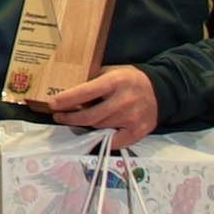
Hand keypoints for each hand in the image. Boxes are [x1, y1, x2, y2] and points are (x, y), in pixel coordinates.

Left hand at [34, 64, 159, 147]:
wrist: (161, 91)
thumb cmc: (129, 80)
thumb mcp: (110, 71)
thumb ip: (92, 80)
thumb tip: (65, 89)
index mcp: (115, 82)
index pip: (85, 92)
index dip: (66, 100)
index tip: (51, 104)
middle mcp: (124, 101)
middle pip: (89, 116)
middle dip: (69, 118)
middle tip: (59, 116)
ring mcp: (132, 118)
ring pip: (99, 128)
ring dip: (84, 126)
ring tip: (75, 121)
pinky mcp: (138, 131)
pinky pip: (114, 141)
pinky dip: (101, 139)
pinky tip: (94, 133)